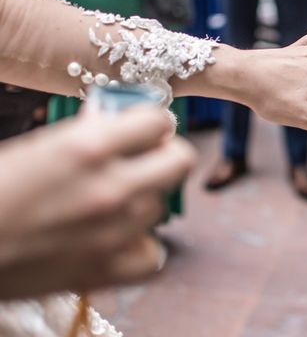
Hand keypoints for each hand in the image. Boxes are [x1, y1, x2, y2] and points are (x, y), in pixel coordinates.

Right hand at [0, 107, 195, 298]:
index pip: (158, 120)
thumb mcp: (40, 146)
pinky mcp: (105, 271)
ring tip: (111, 203)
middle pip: (180, 160)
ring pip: (160, 206)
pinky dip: (139, 247)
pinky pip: (152, 255)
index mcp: (88, 146)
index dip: (153, 124)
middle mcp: (111, 187)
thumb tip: (123, 125)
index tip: (146, 130)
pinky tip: (117, 239)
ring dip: (143, 200)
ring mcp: (114, 232)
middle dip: (166, 155)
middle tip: (146, 159)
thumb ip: (89, 136)